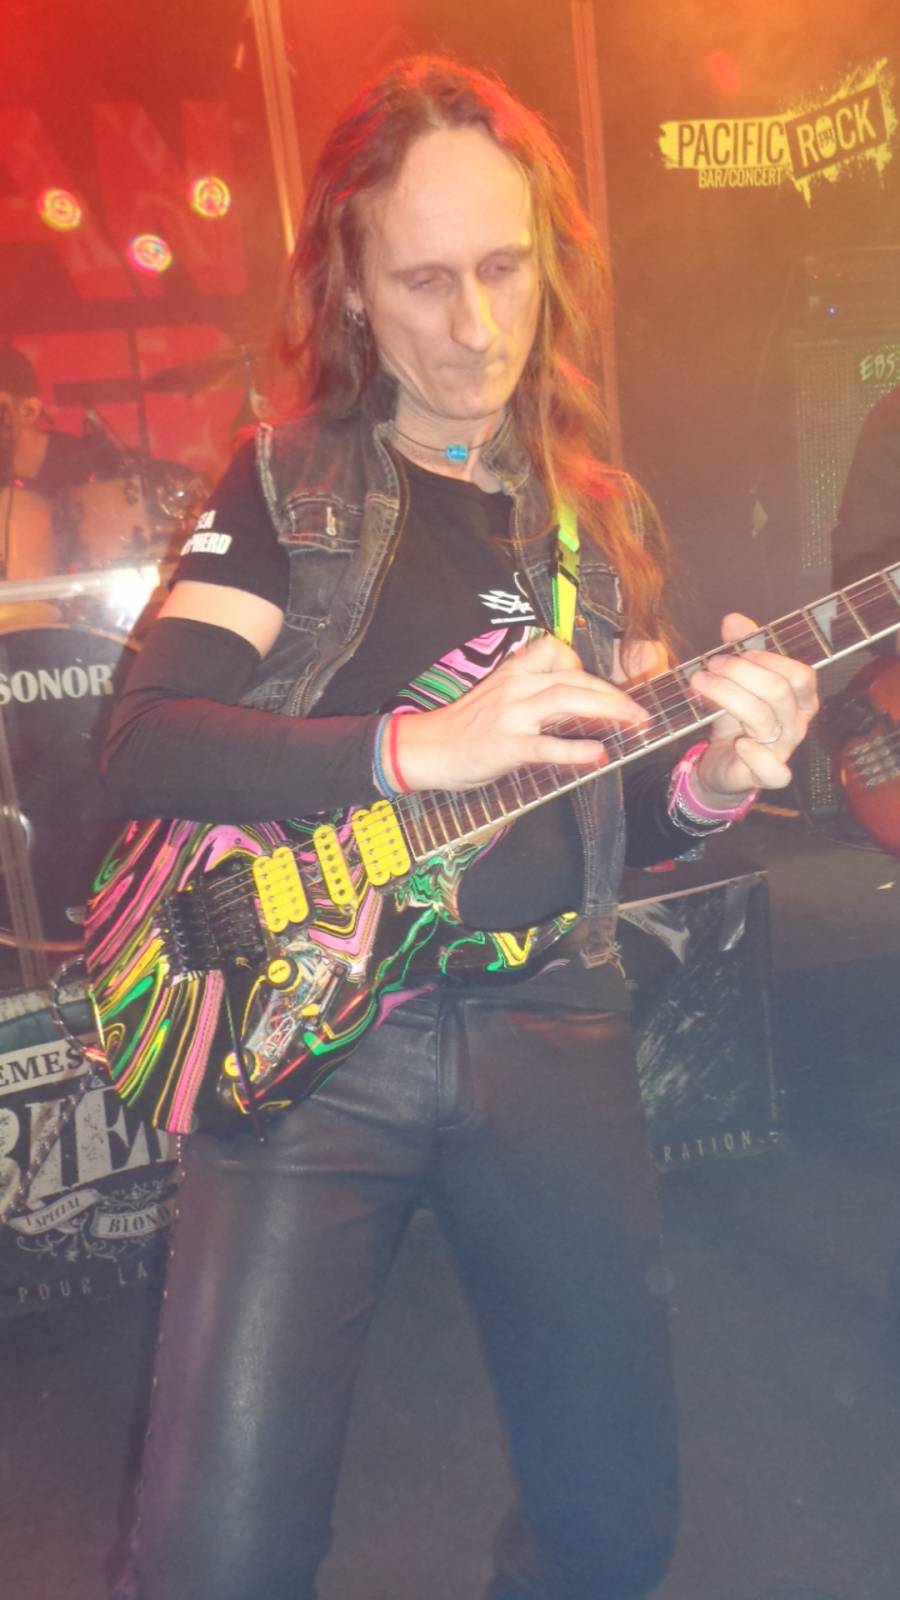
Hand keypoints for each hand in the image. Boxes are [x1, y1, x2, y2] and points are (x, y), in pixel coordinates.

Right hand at [392, 632, 648, 791]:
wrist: (424, 749)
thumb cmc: (461, 729)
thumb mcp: (495, 697)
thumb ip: (529, 692)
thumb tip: (570, 701)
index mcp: (513, 673)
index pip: (558, 653)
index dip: (588, 669)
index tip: (608, 689)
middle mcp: (516, 687)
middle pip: (575, 678)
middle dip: (615, 694)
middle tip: (642, 712)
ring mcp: (511, 716)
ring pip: (567, 700)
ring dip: (609, 710)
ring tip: (635, 725)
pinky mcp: (506, 746)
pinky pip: (546, 745)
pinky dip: (575, 750)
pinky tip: (598, 755)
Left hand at [688, 613, 818, 804]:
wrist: (724, 759)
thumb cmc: (738, 715)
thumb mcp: (739, 678)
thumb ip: (742, 647)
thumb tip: (734, 620)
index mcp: (800, 697)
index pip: (800, 674)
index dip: (767, 659)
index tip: (735, 652)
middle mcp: (797, 723)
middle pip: (779, 691)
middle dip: (740, 673)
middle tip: (709, 665)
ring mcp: (785, 750)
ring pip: (763, 720)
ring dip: (727, 696)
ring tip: (700, 683)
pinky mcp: (768, 774)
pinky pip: (774, 770)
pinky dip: (757, 755)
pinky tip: (739, 742)